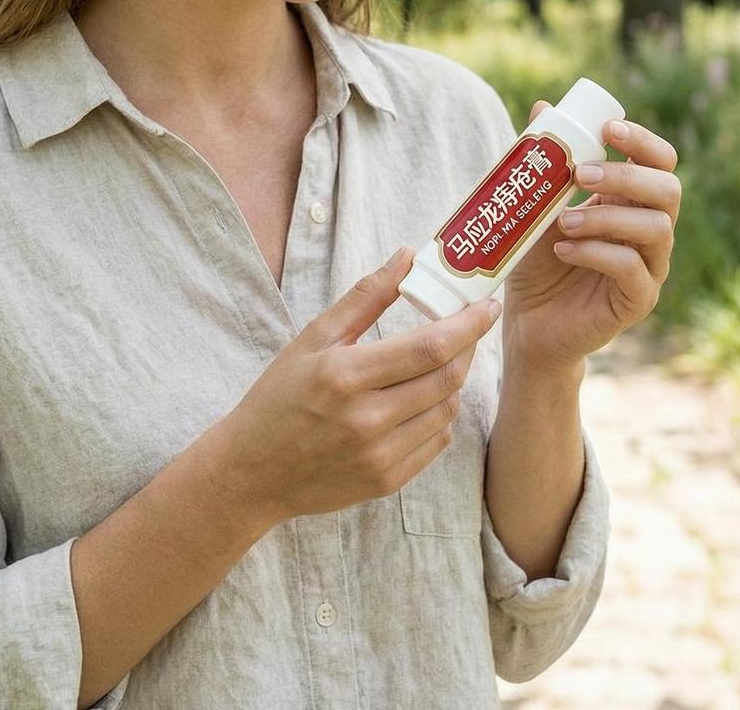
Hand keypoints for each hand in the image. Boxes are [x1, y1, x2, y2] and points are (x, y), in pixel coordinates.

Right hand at [219, 247, 501, 526]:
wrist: (252, 472)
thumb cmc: (279, 397)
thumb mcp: (313, 338)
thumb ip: (365, 297)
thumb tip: (406, 256)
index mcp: (346, 375)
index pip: (429, 347)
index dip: (468, 325)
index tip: (487, 305)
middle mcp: (367, 419)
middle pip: (447, 378)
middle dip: (469, 347)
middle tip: (469, 327)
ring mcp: (380, 456)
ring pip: (447, 410)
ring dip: (455, 379)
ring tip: (442, 359)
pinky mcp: (387, 482)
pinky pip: (436, 441)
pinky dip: (440, 413)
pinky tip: (425, 397)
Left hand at [501, 105, 681, 376]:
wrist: (526, 324)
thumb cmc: (535, 261)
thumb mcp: (534, 206)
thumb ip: (543, 162)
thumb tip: (542, 107)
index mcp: (631, 201)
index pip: (660, 162)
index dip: (642, 141)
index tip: (607, 129)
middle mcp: (649, 231)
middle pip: (668, 190)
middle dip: (626, 176)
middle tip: (580, 174)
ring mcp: (649, 268)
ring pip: (656, 229)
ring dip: (606, 217)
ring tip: (562, 222)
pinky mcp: (638, 301)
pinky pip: (633, 270)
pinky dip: (597, 253)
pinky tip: (564, 250)